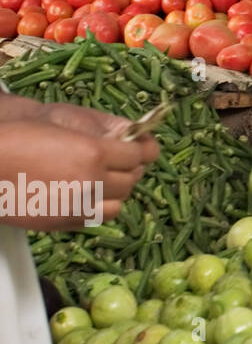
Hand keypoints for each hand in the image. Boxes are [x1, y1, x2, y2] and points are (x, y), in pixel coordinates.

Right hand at [0, 118, 158, 229]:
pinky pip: (96, 218)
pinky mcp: (62, 222)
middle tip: (122, 159)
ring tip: (104, 179)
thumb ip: (101, 128)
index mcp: (93, 153)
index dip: (142, 149)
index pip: (139, 155)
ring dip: (117, 191)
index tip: (141, 146)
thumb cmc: (17, 135)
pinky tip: (86, 194)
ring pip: (119, 203)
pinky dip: (98, 207)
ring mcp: (76, 206)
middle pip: (131, 180)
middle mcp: (90, 182)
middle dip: (129, 168)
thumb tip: (129, 132)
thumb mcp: (63, 120)